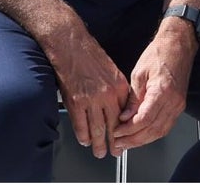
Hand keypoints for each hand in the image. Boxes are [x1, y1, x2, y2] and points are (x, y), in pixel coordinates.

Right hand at [51, 30, 132, 159]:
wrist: (71, 46)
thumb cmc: (91, 56)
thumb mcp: (113, 71)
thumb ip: (118, 90)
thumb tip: (122, 106)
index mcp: (119, 86)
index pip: (126, 113)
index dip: (127, 128)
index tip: (128, 136)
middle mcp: (107, 94)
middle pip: (113, 124)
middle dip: (115, 141)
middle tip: (116, 152)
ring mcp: (90, 99)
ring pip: (96, 128)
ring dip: (98, 143)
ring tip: (100, 152)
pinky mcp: (75, 102)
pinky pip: (80, 124)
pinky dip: (83, 135)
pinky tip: (85, 141)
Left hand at [111, 24, 196, 153]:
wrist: (179, 43)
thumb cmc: (160, 52)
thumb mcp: (139, 74)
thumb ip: (132, 99)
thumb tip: (124, 118)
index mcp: (162, 91)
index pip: (143, 120)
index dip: (128, 130)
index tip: (116, 133)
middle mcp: (174, 101)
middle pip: (152, 130)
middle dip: (133, 140)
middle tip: (118, 143)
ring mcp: (179, 104)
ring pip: (161, 131)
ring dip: (143, 140)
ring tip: (127, 142)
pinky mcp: (179, 104)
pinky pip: (166, 125)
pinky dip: (153, 133)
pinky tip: (142, 135)